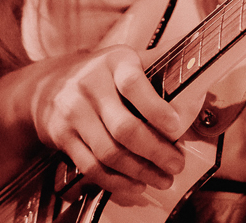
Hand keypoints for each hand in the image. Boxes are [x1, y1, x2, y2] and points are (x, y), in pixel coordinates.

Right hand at [8, 46, 185, 204]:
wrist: (47, 87)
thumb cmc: (100, 74)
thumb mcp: (125, 60)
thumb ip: (158, 63)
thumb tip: (198, 59)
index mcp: (114, 62)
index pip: (133, 84)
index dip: (156, 108)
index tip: (176, 127)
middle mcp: (90, 84)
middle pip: (124, 128)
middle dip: (155, 152)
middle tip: (176, 164)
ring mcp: (73, 111)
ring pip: (109, 152)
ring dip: (140, 172)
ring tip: (162, 179)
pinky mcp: (62, 136)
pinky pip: (92, 167)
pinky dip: (116, 182)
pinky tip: (135, 185)